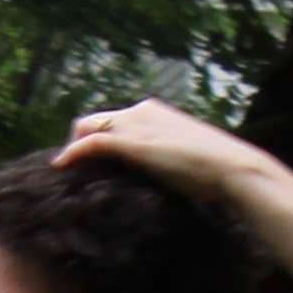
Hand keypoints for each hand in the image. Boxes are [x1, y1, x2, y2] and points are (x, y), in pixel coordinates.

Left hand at [54, 95, 258, 201]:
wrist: (230, 168)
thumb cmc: (216, 172)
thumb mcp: (184, 160)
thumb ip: (165, 162)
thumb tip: (159, 181)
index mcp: (155, 112)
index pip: (114, 119)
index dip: (97, 138)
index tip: (91, 163)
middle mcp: (142, 111)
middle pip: (95, 120)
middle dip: (80, 142)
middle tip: (74, 170)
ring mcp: (136, 124)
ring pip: (88, 127)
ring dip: (73, 148)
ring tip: (65, 172)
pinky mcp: (132, 142)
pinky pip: (91, 142)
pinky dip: (72, 153)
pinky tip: (61, 167)